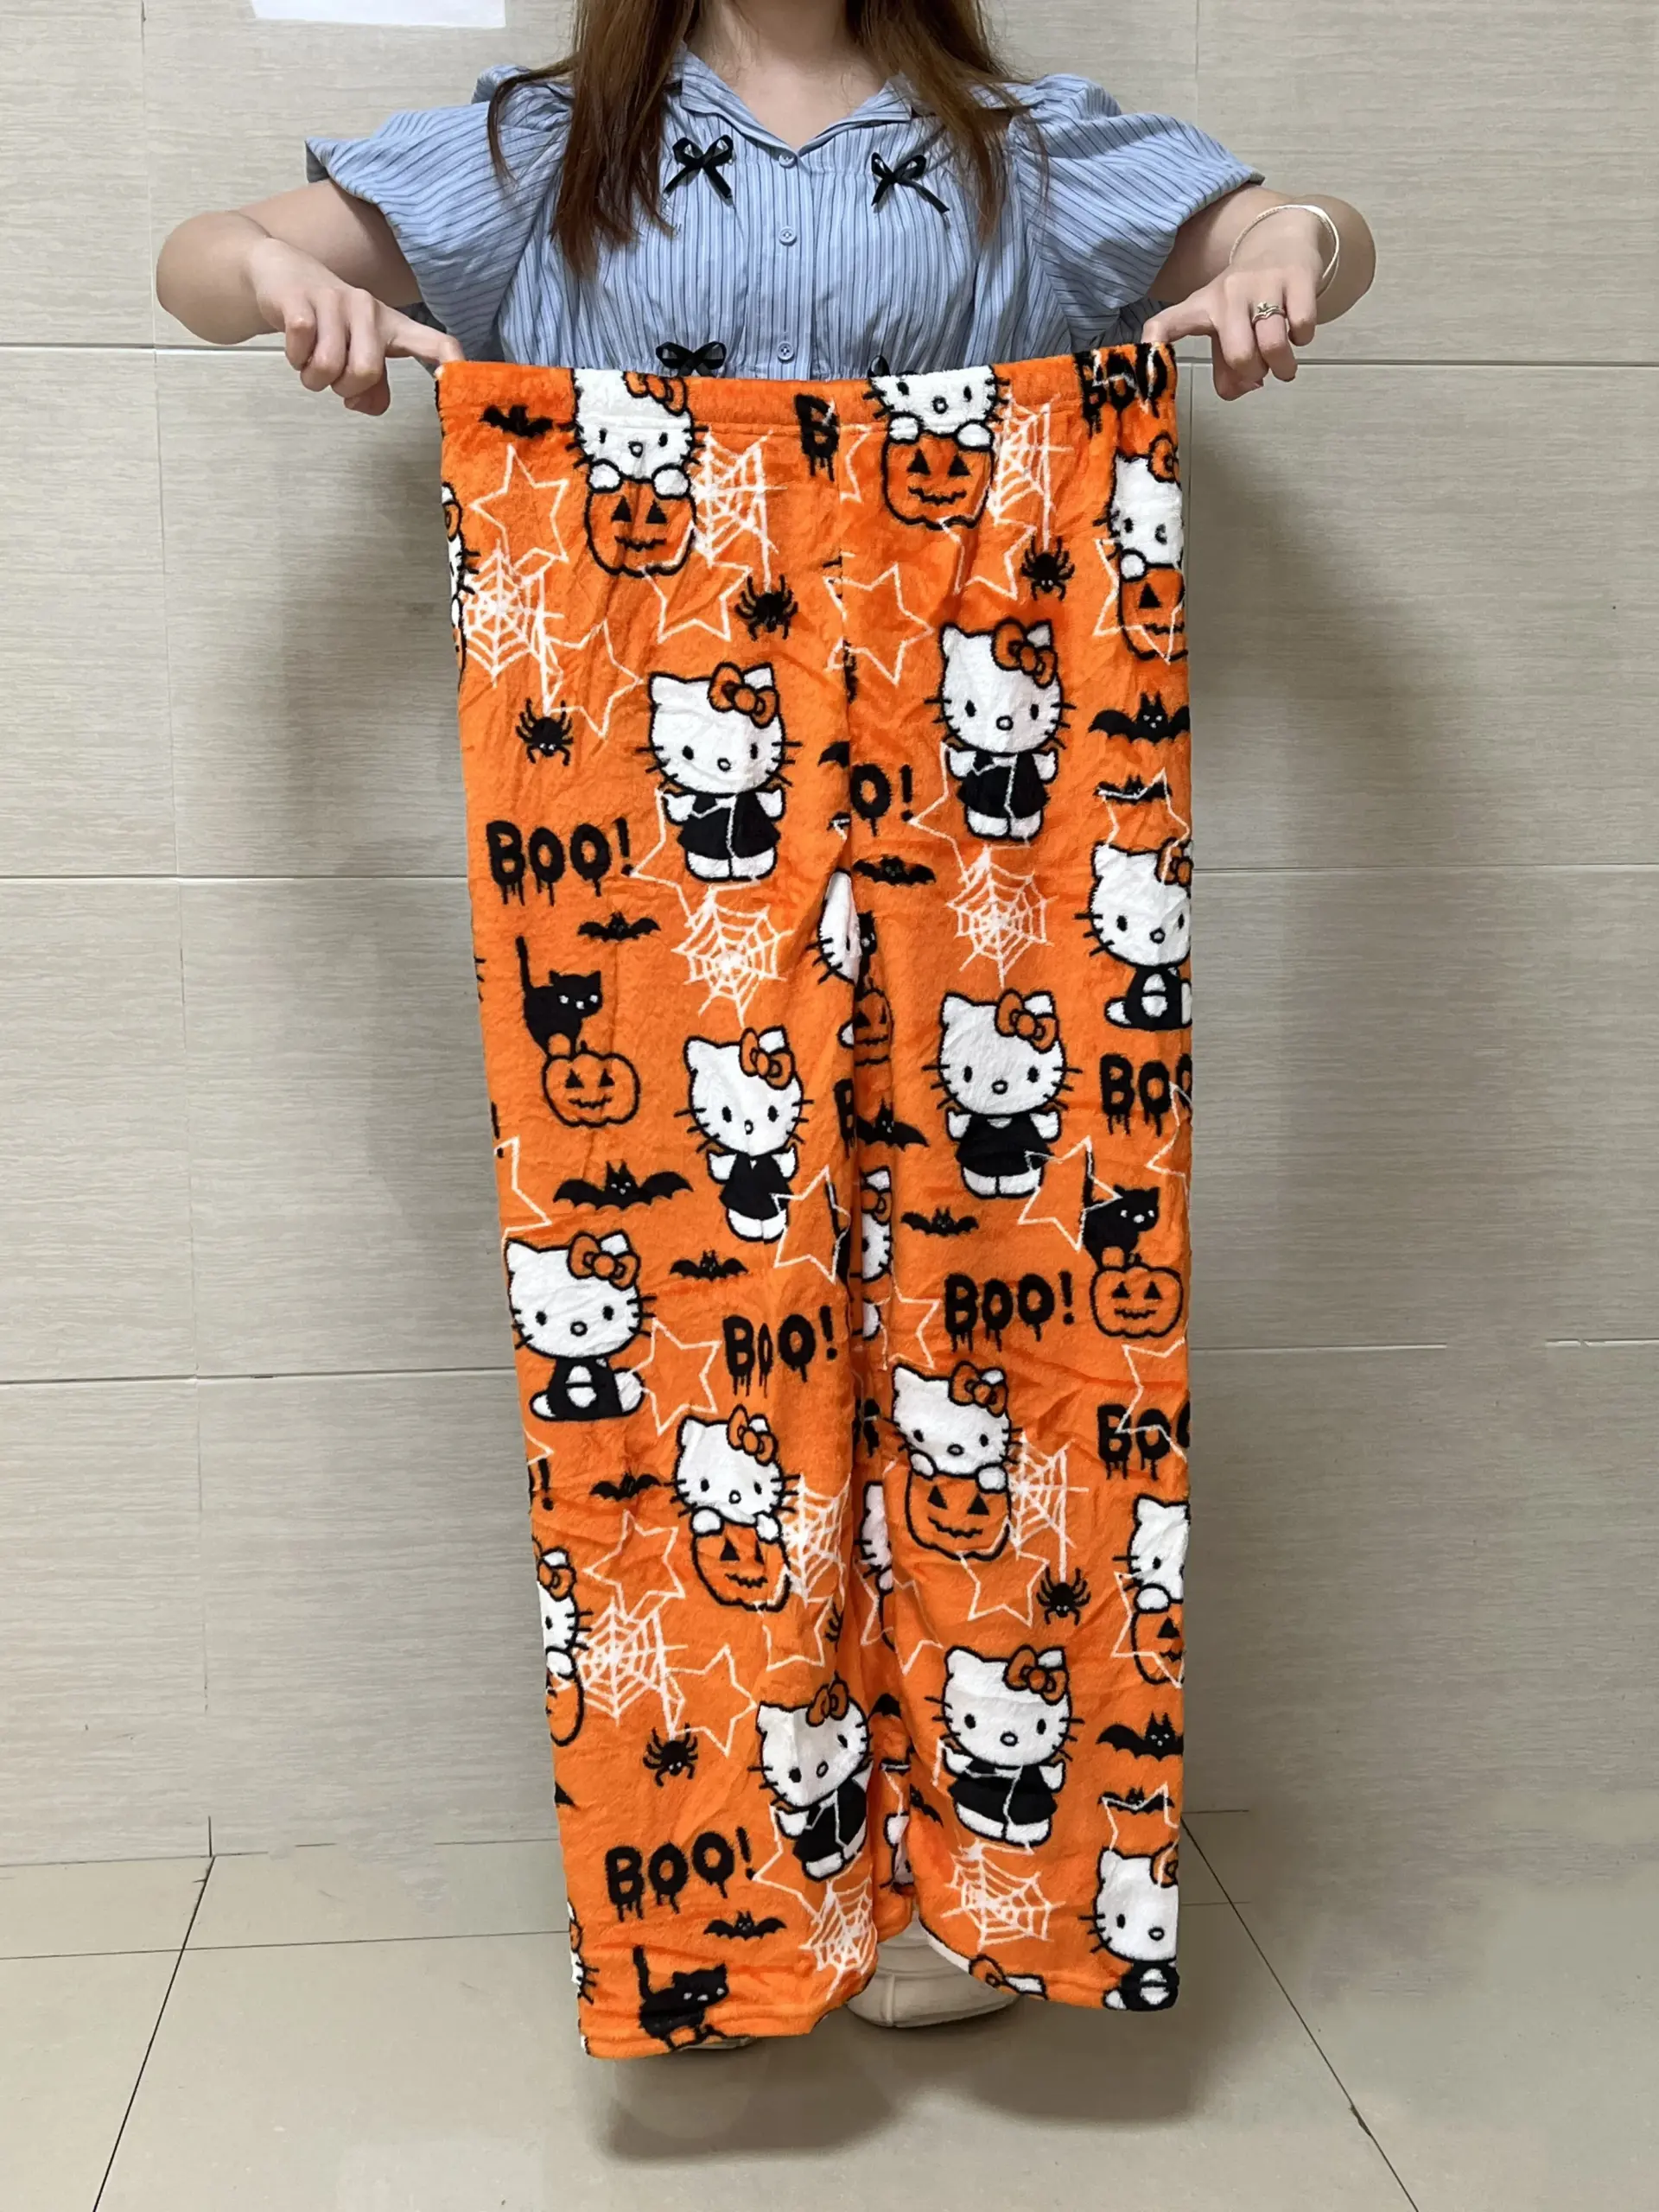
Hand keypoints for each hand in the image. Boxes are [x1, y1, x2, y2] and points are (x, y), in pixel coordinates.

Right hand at [246, 235, 460, 413]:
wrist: (282, 274)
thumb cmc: (328, 323)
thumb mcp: (357, 351)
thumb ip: (372, 387)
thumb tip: (362, 403)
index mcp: (391, 326)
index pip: (433, 340)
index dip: (450, 360)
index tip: (458, 377)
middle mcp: (369, 309)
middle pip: (366, 370)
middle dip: (344, 387)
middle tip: (334, 378)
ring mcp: (335, 301)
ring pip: (328, 365)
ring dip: (314, 379)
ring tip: (310, 363)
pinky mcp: (301, 300)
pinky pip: (301, 347)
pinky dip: (294, 359)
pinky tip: (295, 348)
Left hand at [1144, 207, 1324, 400]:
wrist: (1282, 239)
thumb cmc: (1247, 297)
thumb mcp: (1226, 328)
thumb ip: (1226, 369)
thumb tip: (1242, 388)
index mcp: (1202, 307)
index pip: (1168, 323)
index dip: (1155, 345)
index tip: (1148, 371)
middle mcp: (1228, 293)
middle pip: (1239, 355)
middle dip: (1254, 374)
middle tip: (1261, 370)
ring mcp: (1263, 283)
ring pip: (1274, 345)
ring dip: (1283, 366)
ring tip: (1284, 363)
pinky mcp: (1297, 278)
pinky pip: (1303, 328)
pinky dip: (1303, 340)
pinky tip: (1298, 329)